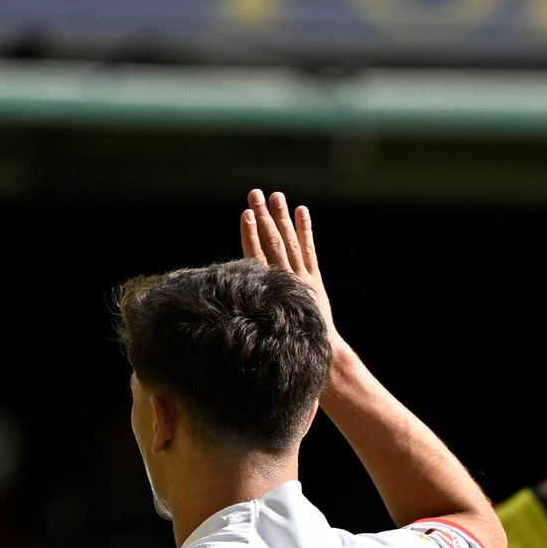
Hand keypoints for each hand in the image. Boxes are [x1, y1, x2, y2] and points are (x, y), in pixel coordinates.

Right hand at [239, 189, 337, 343]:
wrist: (318, 353)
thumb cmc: (286, 344)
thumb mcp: (264, 326)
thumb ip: (251, 308)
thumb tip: (228, 302)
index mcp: (270, 289)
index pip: (256, 255)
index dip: (251, 233)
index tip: (246, 214)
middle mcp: (285, 278)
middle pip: (272, 241)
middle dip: (263, 216)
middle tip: (255, 193)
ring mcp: (301, 277)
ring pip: (289, 242)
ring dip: (281, 217)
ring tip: (276, 196)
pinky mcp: (313, 280)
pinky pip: (309, 251)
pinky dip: (305, 230)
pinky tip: (301, 211)